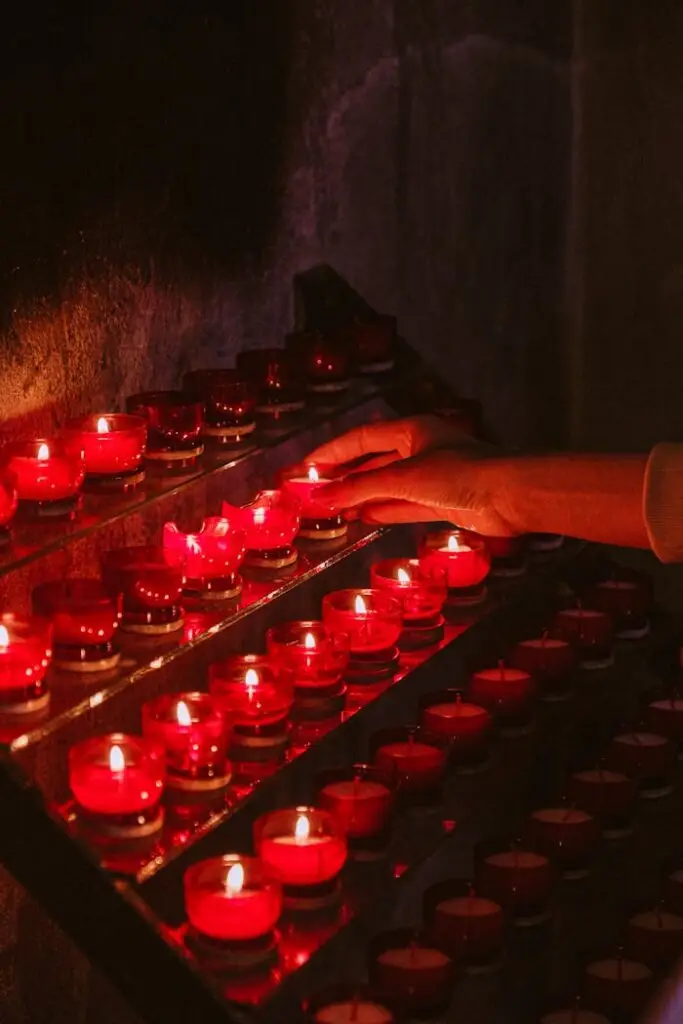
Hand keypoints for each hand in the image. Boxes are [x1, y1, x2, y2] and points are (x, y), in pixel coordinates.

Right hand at [310, 417, 514, 535]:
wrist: (509, 495)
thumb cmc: (459, 473)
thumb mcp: (404, 477)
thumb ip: (361, 488)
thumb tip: (321, 498)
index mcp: (411, 430)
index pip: (361, 437)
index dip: (331, 450)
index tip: (306, 466)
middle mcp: (419, 449)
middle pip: (372, 462)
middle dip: (344, 477)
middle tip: (314, 492)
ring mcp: (430, 476)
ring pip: (386, 486)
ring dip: (361, 497)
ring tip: (332, 510)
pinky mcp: (441, 501)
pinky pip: (403, 505)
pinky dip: (383, 511)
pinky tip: (362, 519)